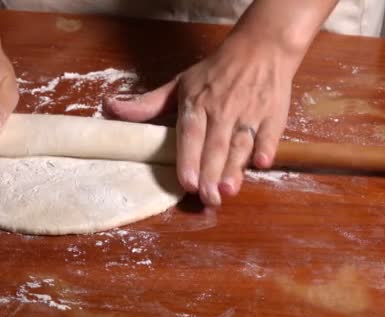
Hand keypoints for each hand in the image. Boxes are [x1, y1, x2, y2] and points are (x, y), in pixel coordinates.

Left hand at [104, 34, 296, 206]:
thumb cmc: (215, 71)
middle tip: (207, 198)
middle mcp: (223, 110)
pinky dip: (266, 148)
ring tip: (228, 191)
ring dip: (235, 168)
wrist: (261, 49)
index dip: (189, 159)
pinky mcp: (274, 115)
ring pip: (241, 144)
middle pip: (216, 146)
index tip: (187, 183)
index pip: (191, 133)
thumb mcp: (180, 83)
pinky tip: (262, 164)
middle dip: (211, 174)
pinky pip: (270, 134)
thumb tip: (110, 107)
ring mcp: (250, 113)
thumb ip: (148, 104)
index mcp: (198, 103)